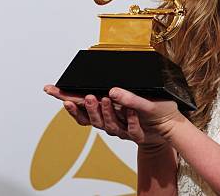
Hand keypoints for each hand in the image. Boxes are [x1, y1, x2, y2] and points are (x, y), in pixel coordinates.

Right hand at [43, 85, 183, 146]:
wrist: (167, 126)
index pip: (81, 105)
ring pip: (110, 126)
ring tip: (107, 99)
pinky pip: (132, 130)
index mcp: (105, 110)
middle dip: (88, 108)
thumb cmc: (147, 109)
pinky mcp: (138, 135)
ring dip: (107, 113)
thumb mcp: (130, 95)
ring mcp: (123, 130)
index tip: (51, 89)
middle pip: (91, 119)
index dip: (65, 98)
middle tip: (88, 96)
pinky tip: (132, 111)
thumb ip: (118, 91)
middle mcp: (110, 122)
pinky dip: (131, 120)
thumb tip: (105, 85)